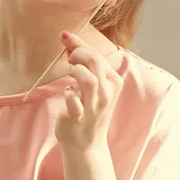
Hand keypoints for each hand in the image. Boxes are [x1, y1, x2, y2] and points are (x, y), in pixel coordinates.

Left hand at [55, 31, 123, 151]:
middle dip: (78, 53)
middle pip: (94, 61)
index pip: (98, 55)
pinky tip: (67, 93)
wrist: (87, 143)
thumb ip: (83, 63)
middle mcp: (107, 92)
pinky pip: (74, 102)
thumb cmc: (88, 108)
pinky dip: (68, 94)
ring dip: (75, 71)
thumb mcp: (92, 84)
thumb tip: (68, 41)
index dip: (79, 43)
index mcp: (114, 81)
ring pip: (89, 79)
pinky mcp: (80, 117)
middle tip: (68, 59)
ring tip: (69, 75)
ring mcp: (95, 106)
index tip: (65, 36)